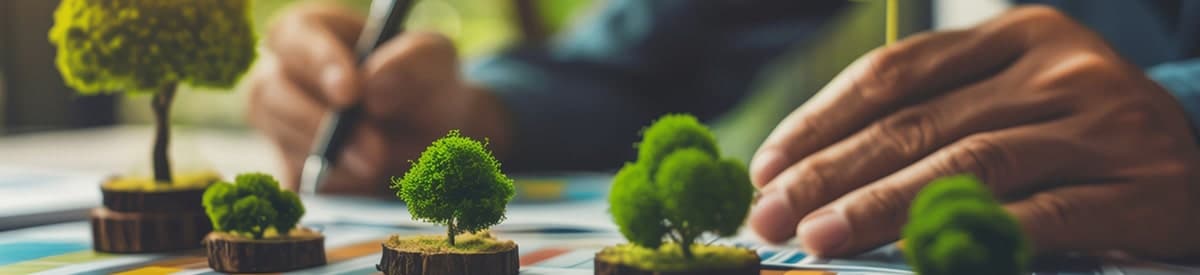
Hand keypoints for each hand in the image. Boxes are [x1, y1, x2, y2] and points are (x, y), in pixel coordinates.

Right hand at [247, 3, 510, 195]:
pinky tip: (364, 183)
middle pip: (270, 92)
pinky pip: (293, 179)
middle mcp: (282, 73)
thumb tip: (372, 83)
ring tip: (377, 163)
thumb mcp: (433, 60)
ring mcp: (279, 123)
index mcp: (311, 31)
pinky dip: (330, 184)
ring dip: (330, 157)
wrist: (430, 138)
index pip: (294, 36)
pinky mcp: (288, 167)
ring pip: (282, 139)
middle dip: (320, 123)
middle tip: (371, 149)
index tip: (350, 92)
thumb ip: (411, 60)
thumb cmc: (423, 84)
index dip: (318, 62)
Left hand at [748, 6, 1199, 258]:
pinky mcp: (1141, 186)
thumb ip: (930, 127)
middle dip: (830, 171)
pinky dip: (967, 235)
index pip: (892, 75)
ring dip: (879, 205)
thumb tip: (813, 179)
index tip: (767, 166)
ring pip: (966, 165)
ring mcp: (1103, 122)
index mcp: (1016, 36)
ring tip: (818, 236)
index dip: (820, 121)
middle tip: (772, 212)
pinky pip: (1038, 217)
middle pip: (918, 122)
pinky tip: (912, 256)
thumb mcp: (1011, 109)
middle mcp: (1059, 67)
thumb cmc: (1082, 145)